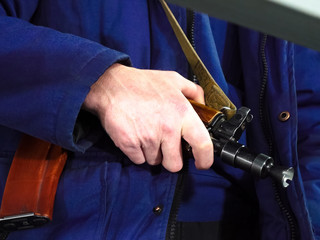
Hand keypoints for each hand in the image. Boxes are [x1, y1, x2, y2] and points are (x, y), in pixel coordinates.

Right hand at [83, 64, 212, 171]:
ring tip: (146, 133)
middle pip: (175, 164)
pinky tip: (136, 135)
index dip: (205, 159)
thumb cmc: (143, 83)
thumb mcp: (173, 79)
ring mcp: (147, 138)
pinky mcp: (129, 144)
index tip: (202, 163)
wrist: (111, 85)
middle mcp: (167, 128)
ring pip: (155, 162)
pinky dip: (138, 152)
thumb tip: (203, 106)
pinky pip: (139, 160)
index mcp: (182, 113)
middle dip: (171, 158)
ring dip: (152, 152)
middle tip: (165, 144)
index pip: (202, 144)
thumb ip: (194, 91)